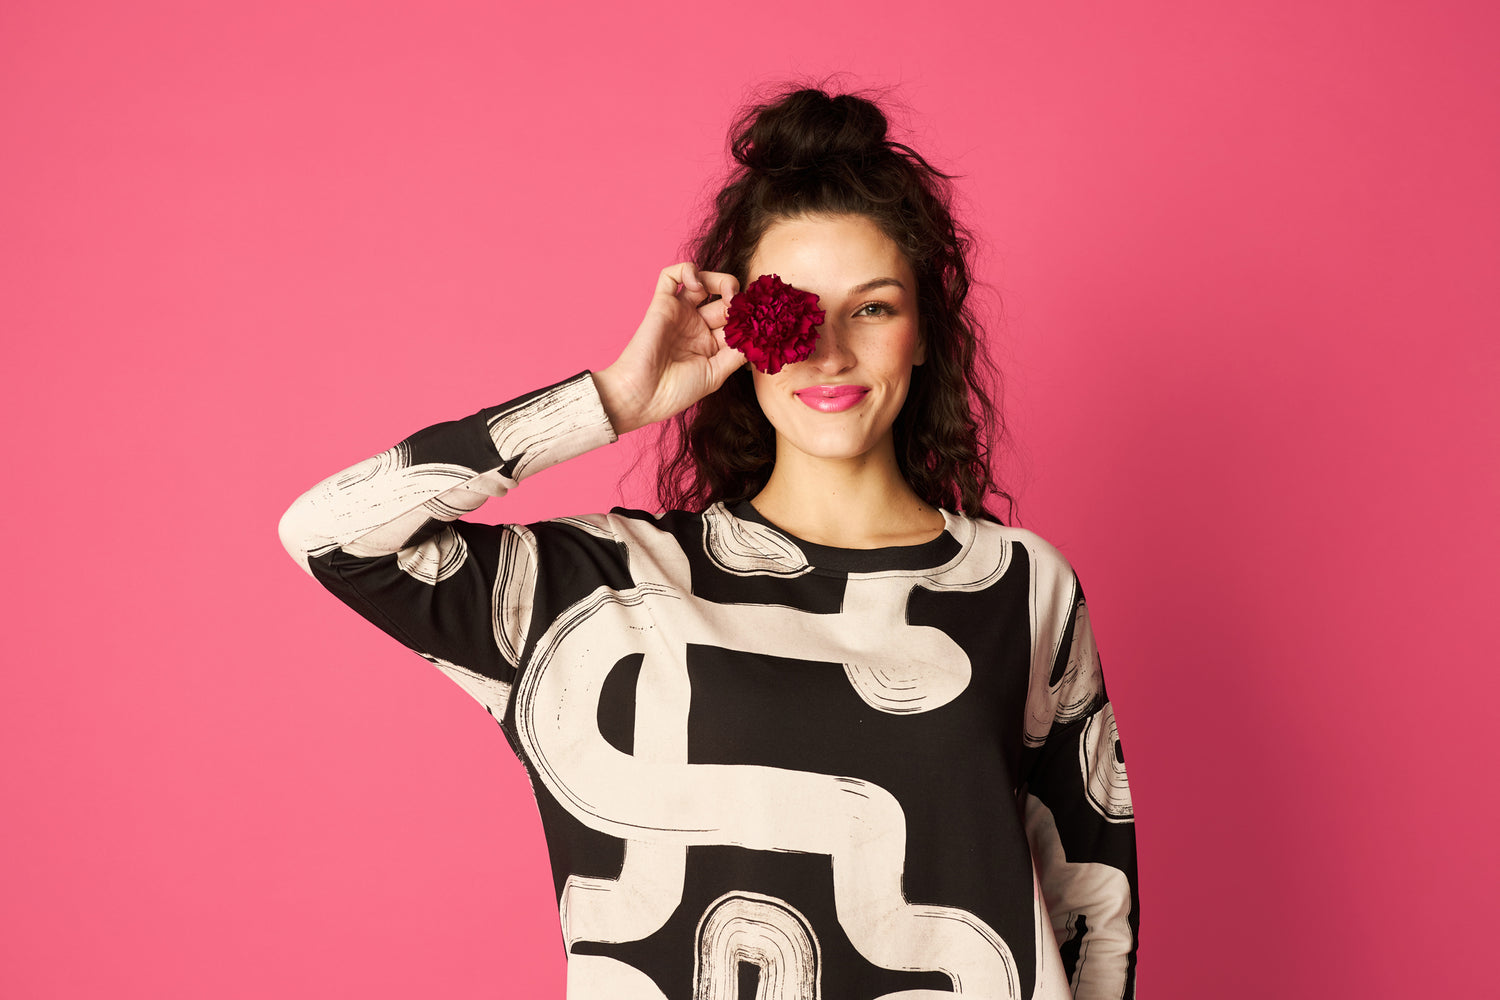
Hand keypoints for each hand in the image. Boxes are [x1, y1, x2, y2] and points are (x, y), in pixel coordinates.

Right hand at [593, 262, 744, 434]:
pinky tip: (697, 283)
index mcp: (710, 343)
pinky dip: (687, 270)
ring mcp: (680, 313)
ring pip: (703, 281)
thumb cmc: (676, 391)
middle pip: (724, 299)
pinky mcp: (662, 303)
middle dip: (738, 299)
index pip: (735, 320)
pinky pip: (671, 275)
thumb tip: (757, 335)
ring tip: (729, 292)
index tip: (760, 319)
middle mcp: (696, 325)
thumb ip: (736, 353)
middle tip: (745, 307)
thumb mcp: (716, 374)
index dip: (749, 315)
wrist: (643, 396)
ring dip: (721, 280)